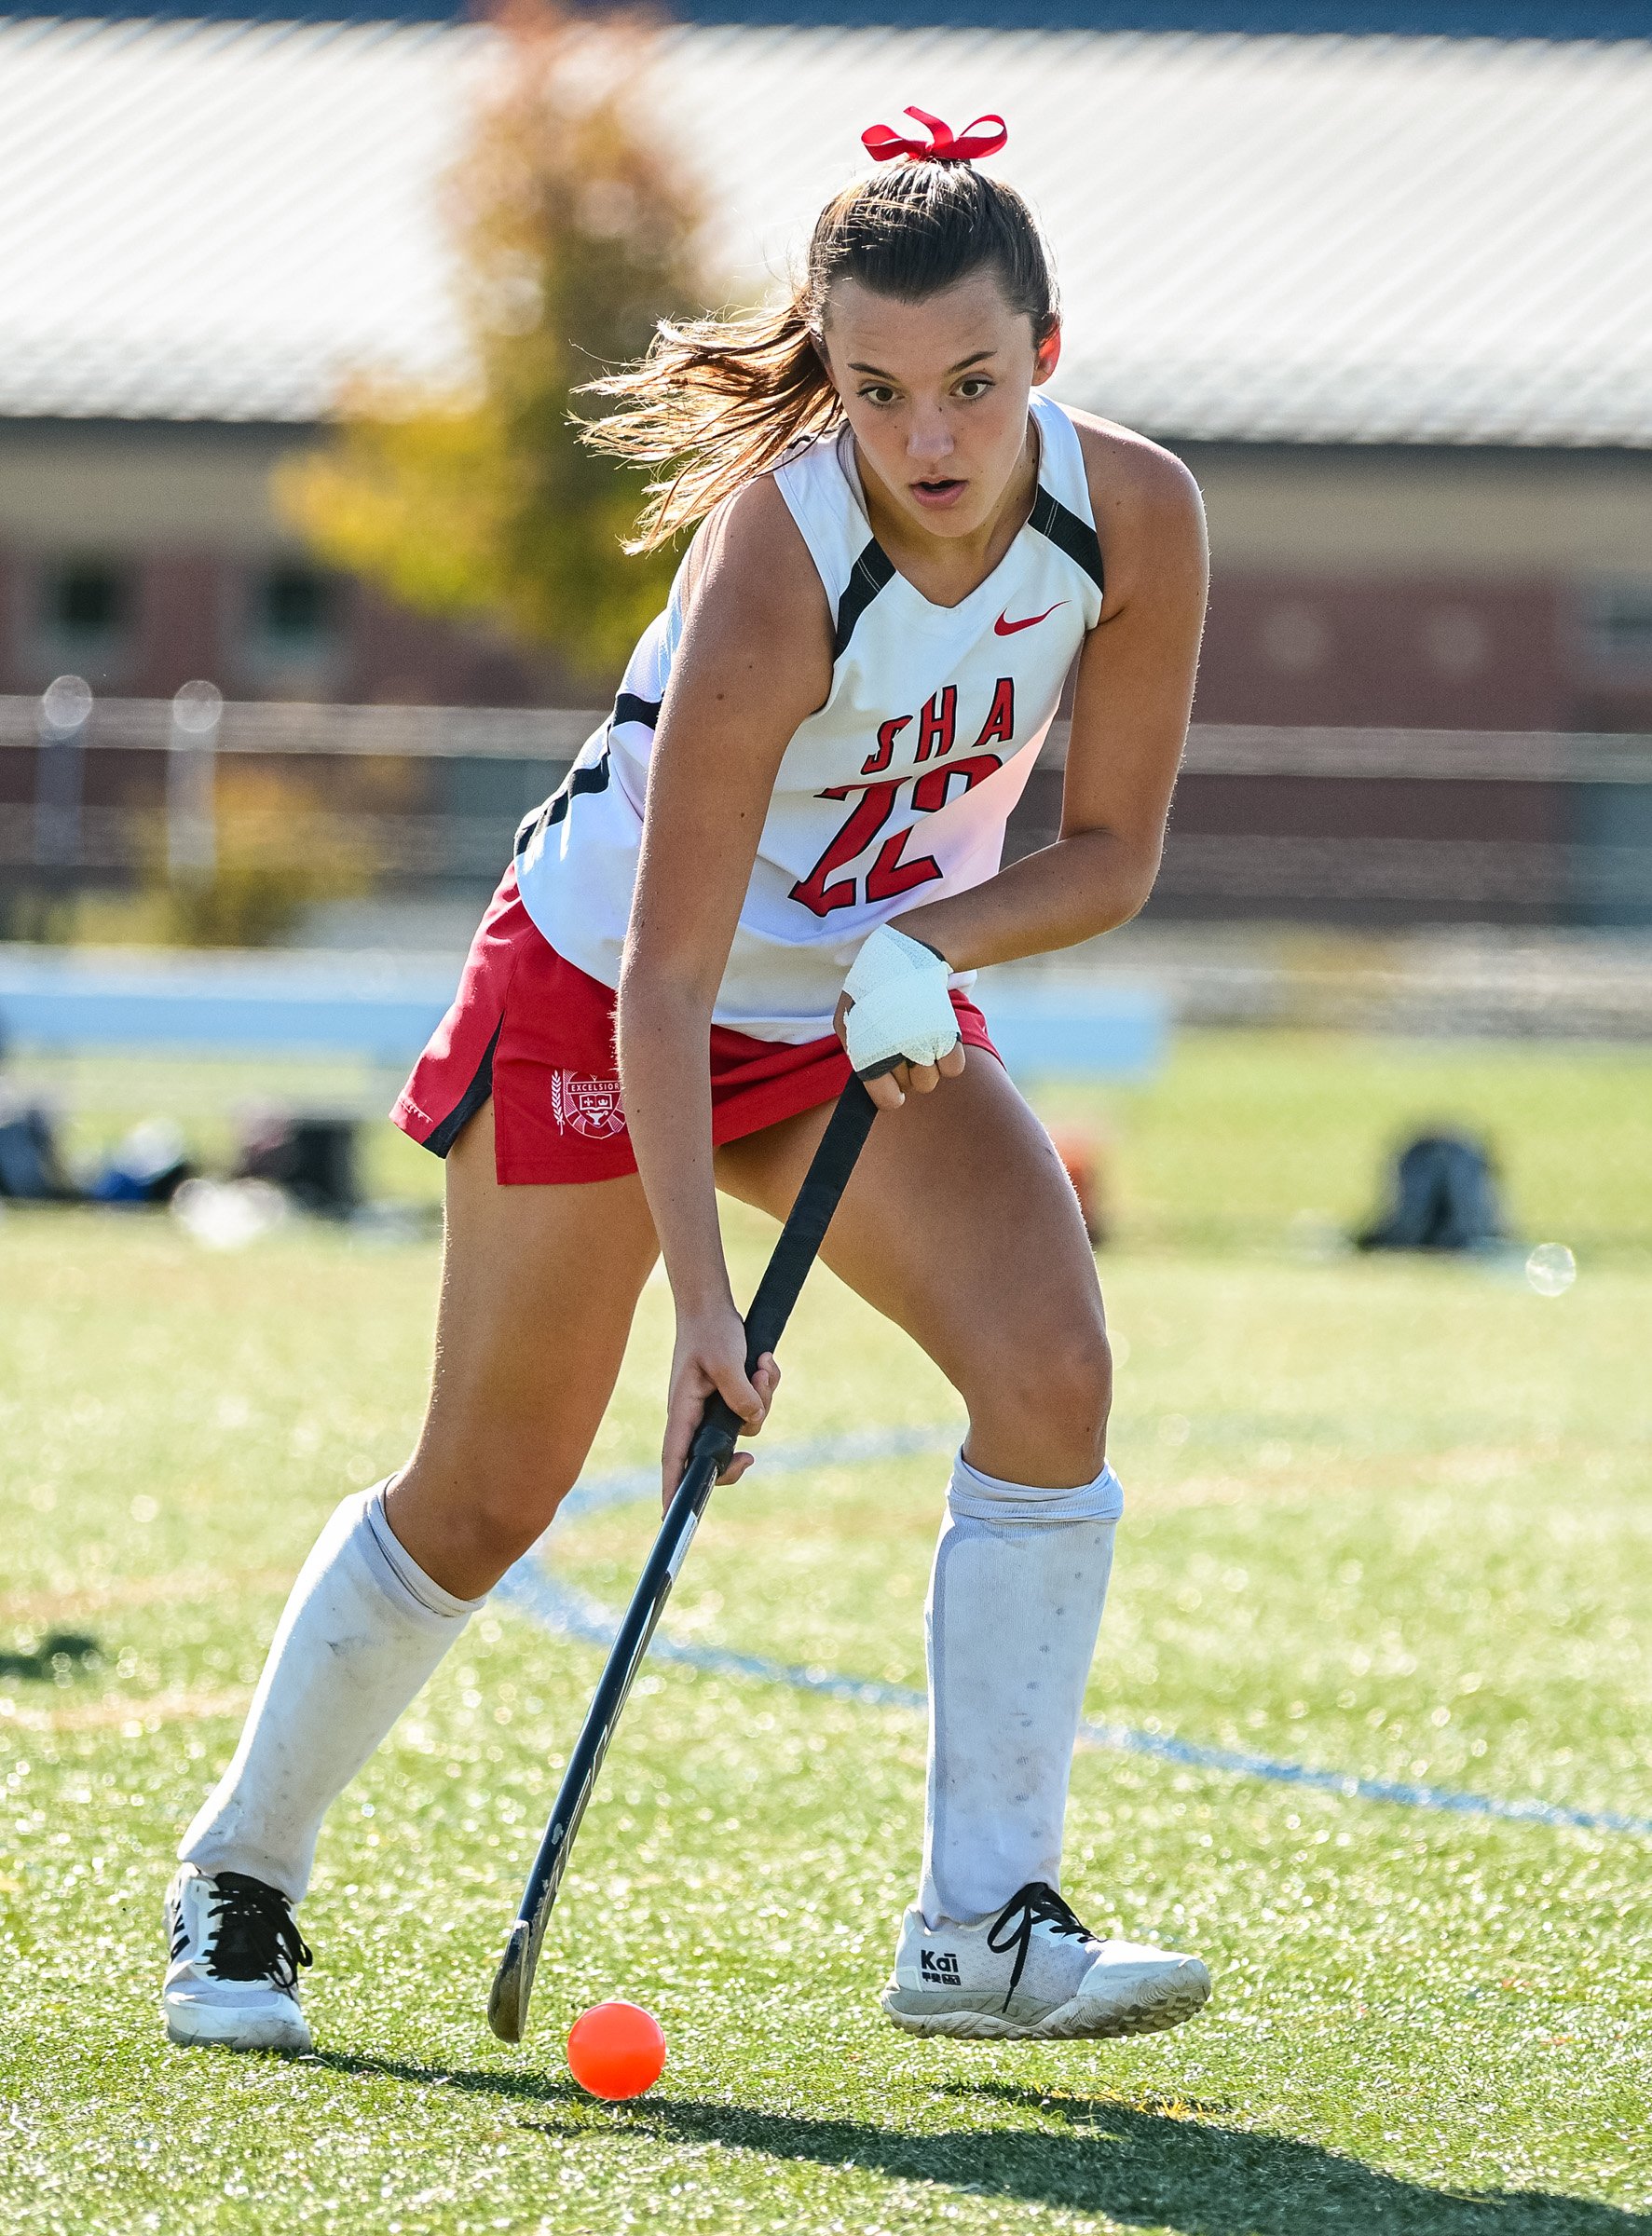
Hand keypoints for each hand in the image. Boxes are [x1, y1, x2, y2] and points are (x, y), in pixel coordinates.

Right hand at [661, 1300, 780, 1506]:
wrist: (712, 1305)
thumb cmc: (711, 1331)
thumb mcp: (727, 1361)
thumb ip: (740, 1395)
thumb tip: (751, 1422)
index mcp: (682, 1411)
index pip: (675, 1459)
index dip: (672, 1489)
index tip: (671, 1518)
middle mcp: (695, 1415)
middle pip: (716, 1455)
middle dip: (739, 1454)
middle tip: (751, 1460)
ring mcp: (713, 1407)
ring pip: (745, 1425)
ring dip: (763, 1399)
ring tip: (762, 1365)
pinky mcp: (729, 1396)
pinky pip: (754, 1406)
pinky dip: (765, 1386)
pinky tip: (765, 1361)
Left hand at [834, 991, 966, 1110]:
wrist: (906, 953)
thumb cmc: (878, 991)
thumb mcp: (854, 1020)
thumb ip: (861, 1055)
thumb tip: (882, 1089)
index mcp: (859, 1045)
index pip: (884, 1098)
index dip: (891, 1095)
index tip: (895, 1088)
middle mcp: (887, 1048)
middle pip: (910, 1088)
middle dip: (911, 1071)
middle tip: (908, 1041)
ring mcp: (916, 1041)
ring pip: (930, 1082)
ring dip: (930, 1063)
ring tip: (922, 1033)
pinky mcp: (944, 1032)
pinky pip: (953, 1068)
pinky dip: (950, 1055)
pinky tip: (939, 1033)